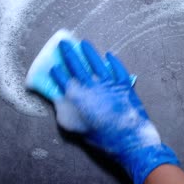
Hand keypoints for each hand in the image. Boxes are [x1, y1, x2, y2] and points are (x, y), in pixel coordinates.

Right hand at [50, 40, 178, 183]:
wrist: (129, 140)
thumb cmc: (101, 137)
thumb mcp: (75, 128)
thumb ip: (64, 112)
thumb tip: (59, 100)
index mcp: (77, 96)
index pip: (63, 79)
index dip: (57, 72)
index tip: (54, 66)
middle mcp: (91, 85)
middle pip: (77, 65)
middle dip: (68, 53)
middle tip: (64, 43)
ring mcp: (109, 83)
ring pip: (96, 62)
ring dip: (89, 52)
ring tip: (83, 43)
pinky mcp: (124, 85)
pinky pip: (117, 68)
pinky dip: (112, 61)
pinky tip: (108, 56)